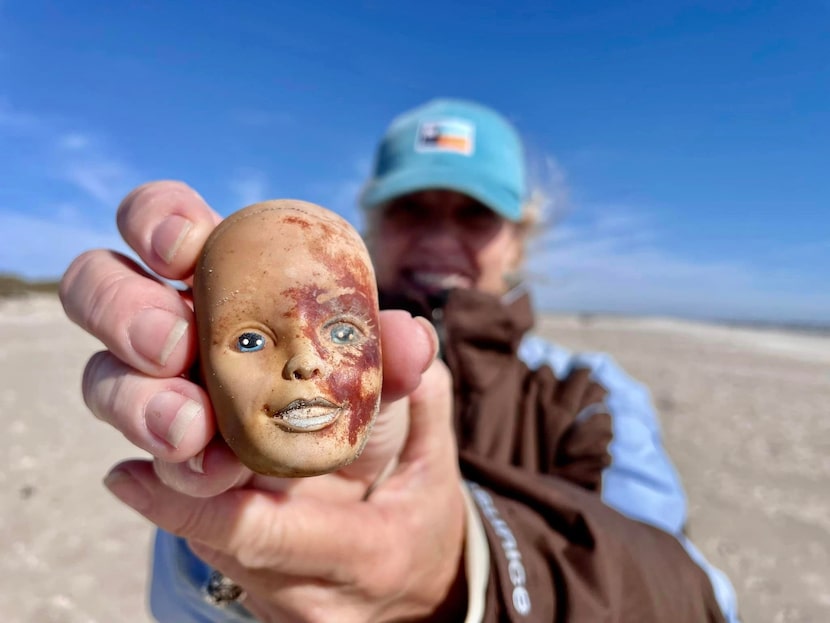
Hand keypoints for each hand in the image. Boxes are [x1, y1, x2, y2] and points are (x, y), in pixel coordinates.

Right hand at [60, 181, 466, 620]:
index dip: (156, 220)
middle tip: (172, 346)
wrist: (373, 504)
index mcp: (232, 284)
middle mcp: (182, 335)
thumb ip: (393, 360)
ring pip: (107, 382)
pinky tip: (186, 482)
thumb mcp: (391, 385)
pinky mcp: (173, 474)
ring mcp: (167, 402)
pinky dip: (161, 480)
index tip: (183, 251)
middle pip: (100, 291)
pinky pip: (144, 472)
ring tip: (192, 435)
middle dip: (123, 310)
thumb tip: (409, 335)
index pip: (165, 226)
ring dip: (138, 404)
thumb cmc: (368, 411)